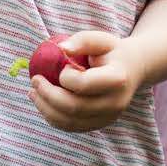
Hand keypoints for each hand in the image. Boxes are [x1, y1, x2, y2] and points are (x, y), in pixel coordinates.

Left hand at [27, 31, 142, 133]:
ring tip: (33, 92)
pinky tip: (43, 103)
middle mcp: (115, 103)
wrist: (133, 69)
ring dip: (46, 108)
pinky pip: (71, 127)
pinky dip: (53, 117)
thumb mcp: (101, 38)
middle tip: (34, 81)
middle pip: (74, 108)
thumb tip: (61, 49)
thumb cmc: (112, 51)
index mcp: (117, 79)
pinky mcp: (100, 124)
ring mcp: (108, 117)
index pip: (84, 85)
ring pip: (70, 121)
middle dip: (47, 95)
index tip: (62, 67)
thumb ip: (82, 40)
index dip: (65, 77)